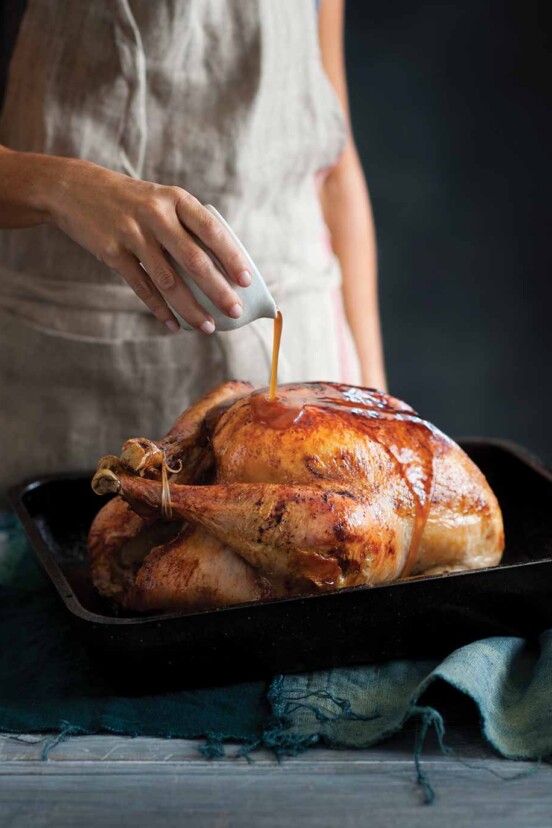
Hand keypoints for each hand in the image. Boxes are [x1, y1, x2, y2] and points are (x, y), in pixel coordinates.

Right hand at [49, 159, 251, 332]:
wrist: (74, 189)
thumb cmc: (131, 200)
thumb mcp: (161, 200)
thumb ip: (186, 226)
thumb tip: (220, 268)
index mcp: (175, 199)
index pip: (211, 231)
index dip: (231, 257)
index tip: (246, 281)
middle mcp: (155, 214)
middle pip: (193, 260)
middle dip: (217, 290)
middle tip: (234, 311)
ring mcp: (132, 234)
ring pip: (168, 280)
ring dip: (190, 307)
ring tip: (207, 326)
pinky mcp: (112, 252)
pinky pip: (142, 287)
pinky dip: (159, 309)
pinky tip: (173, 325)